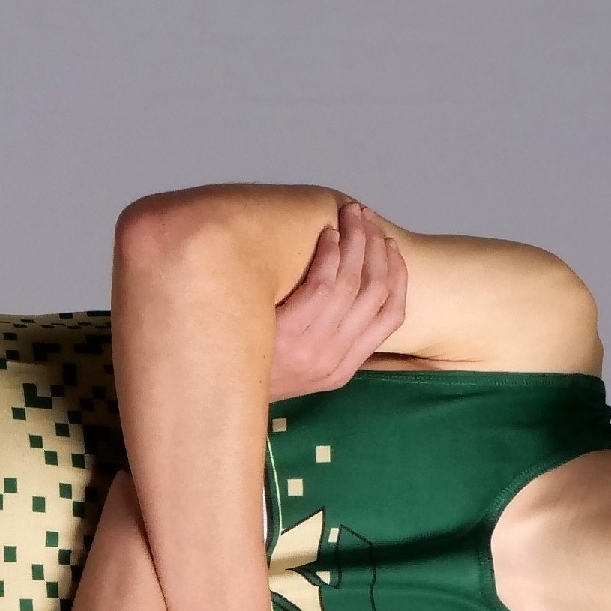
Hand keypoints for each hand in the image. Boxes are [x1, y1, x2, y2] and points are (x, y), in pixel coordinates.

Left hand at [265, 199, 408, 398]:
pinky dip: (329, 255)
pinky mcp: (287, 334)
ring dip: (356, 242)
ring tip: (350, 216)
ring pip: (351, 285)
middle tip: (367, 218)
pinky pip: (321, 286)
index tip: (392, 247)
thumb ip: (325, 342)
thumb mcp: (297, 370)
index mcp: (343, 369)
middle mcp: (333, 360)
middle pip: (374, 294)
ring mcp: (311, 349)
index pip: (391, 317)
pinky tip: (326, 234)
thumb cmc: (253, 370)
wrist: (213, 394)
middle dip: (377, 248)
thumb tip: (346, 293)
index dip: (398, 276)